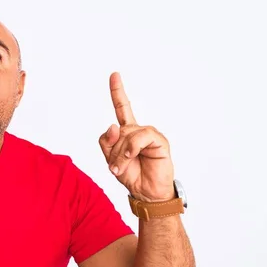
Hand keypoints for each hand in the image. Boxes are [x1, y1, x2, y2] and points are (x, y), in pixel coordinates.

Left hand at [98, 72, 174, 201]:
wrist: (146, 192)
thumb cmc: (132, 175)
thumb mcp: (111, 160)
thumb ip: (107, 143)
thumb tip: (112, 125)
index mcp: (127, 133)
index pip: (122, 108)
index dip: (118, 92)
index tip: (114, 75)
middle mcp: (138, 131)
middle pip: (116, 132)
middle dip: (112, 152)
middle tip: (116, 168)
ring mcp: (149, 135)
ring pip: (126, 135)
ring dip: (120, 154)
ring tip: (122, 167)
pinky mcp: (159, 141)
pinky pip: (141, 137)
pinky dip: (132, 147)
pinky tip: (132, 156)